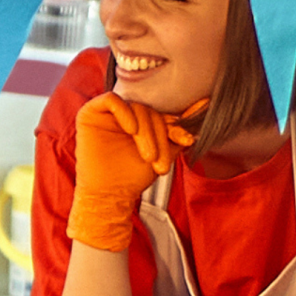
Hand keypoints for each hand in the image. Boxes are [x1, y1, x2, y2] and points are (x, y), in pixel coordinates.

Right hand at [68, 87, 193, 255]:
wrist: (110, 196)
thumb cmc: (132, 178)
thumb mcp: (164, 154)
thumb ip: (179, 132)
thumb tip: (205, 106)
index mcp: (142, 122)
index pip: (162, 115)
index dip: (176, 126)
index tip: (187, 139)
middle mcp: (126, 115)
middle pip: (151, 112)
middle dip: (159, 136)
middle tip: (159, 162)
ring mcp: (108, 114)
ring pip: (136, 108)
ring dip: (146, 133)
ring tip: (147, 156)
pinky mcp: (91, 113)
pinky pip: (111, 100)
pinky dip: (124, 112)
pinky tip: (131, 130)